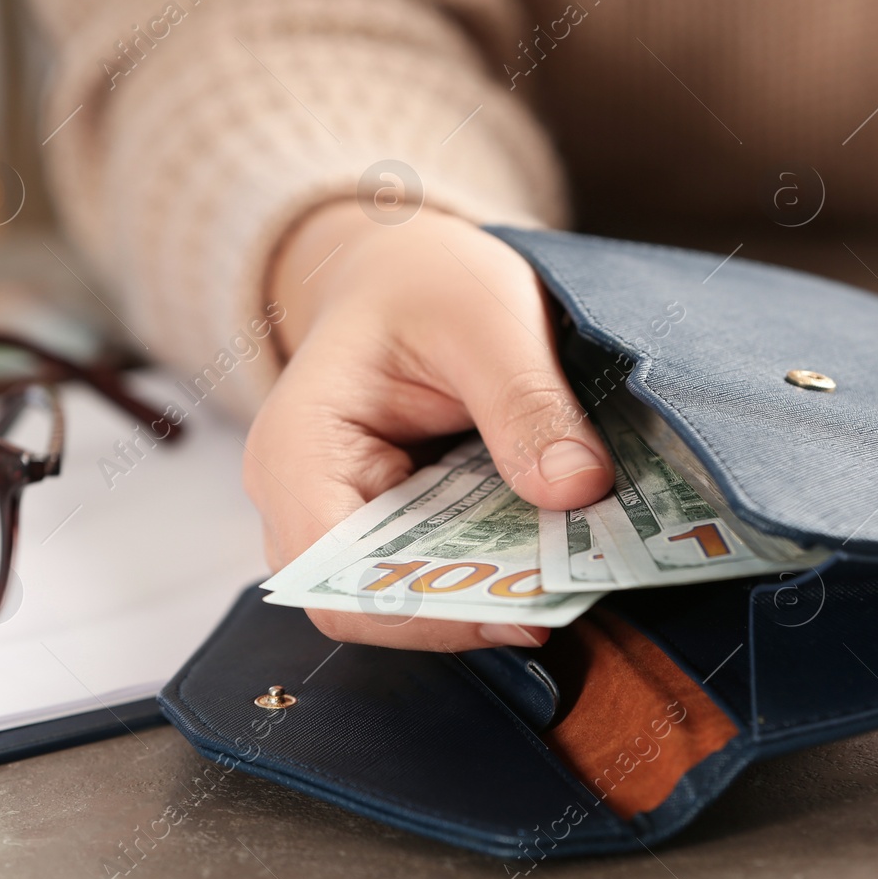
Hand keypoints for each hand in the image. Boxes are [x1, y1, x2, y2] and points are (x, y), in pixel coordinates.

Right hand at [244, 203, 613, 650]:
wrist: (409, 269)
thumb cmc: (425, 281)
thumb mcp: (488, 319)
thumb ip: (527, 403)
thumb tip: (579, 490)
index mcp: (298, 450)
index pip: (336, 577)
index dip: (424, 608)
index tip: (522, 608)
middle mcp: (305, 501)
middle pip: (375, 600)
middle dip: (472, 603)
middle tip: (572, 593)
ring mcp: (346, 519)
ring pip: (412, 595)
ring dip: (493, 591)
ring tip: (576, 577)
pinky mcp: (396, 526)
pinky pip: (442, 570)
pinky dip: (499, 568)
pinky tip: (559, 556)